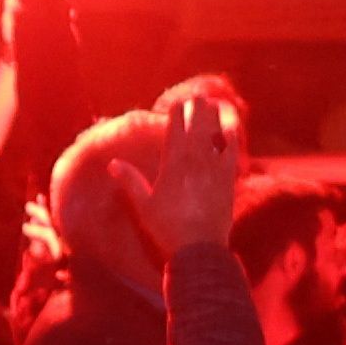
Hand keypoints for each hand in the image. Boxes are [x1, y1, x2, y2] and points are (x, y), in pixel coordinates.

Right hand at [107, 91, 243, 257]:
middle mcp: (195, 160)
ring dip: (214, 117)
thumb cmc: (167, 228)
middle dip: (197, 108)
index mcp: (173, 163)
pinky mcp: (229, 179)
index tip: (176, 103)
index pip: (175, 129)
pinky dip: (231, 138)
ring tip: (213, 104)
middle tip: (197, 96)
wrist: (200, 248)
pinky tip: (232, 129)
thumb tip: (113, 163)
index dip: (176, 113)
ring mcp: (214, 168)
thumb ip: (130, 181)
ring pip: (215, 134)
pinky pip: (232, 152)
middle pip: (197, 125)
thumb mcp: (143, 205)